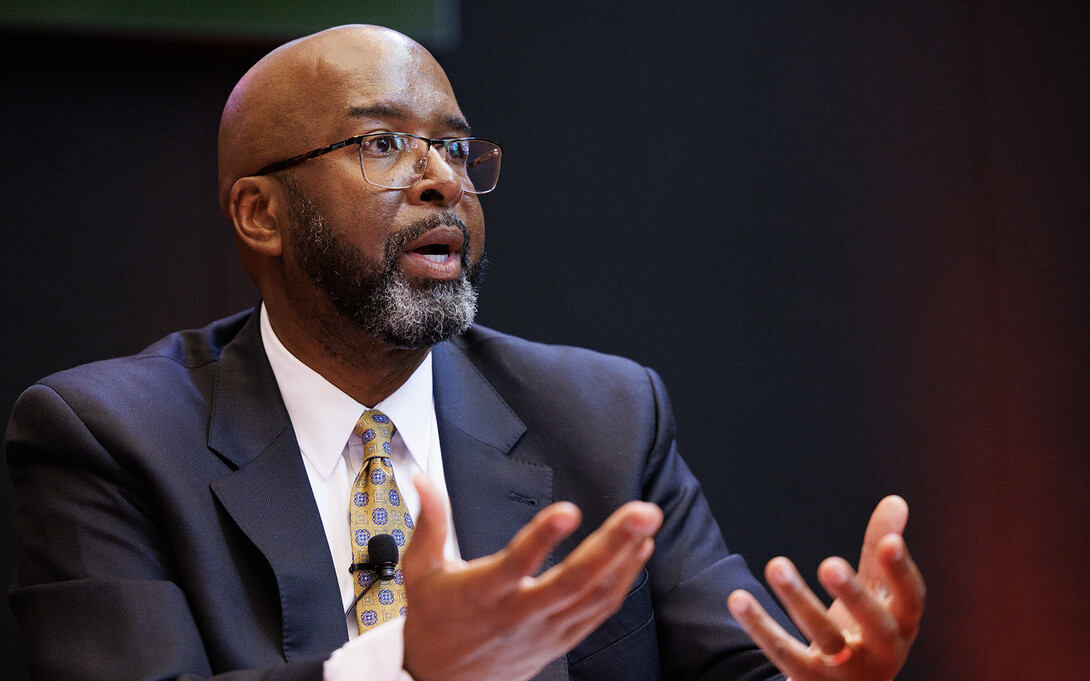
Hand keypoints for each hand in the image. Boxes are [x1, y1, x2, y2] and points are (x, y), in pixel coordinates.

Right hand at [401, 475, 662, 680]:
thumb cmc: (434, 621)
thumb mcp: (421, 571)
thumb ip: (429, 521)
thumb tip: (423, 479)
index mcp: (482, 594)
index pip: (515, 565)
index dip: (542, 539)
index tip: (568, 510)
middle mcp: (519, 615)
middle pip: (573, 581)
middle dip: (612, 544)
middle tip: (641, 512)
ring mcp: (545, 630)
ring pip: (594, 597)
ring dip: (626, 558)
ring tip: (647, 521)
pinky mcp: (561, 640)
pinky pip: (599, 611)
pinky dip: (623, 581)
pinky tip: (639, 551)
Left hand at [727, 495, 924, 679]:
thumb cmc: (864, 635)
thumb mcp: (878, 596)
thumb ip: (880, 551)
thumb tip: (895, 500)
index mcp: (902, 625)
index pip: (911, 598)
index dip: (902, 571)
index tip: (890, 541)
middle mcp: (882, 653)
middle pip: (874, 626)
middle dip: (853, 595)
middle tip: (830, 563)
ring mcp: (847, 672)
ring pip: (825, 639)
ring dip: (799, 601)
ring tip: (776, 565)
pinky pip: (784, 654)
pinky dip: (760, 626)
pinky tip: (738, 598)